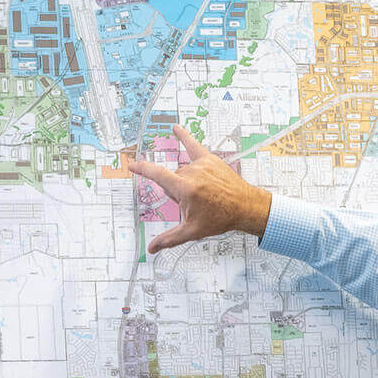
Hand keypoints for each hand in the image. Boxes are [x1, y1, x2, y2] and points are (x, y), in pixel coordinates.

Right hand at [125, 126, 272, 253]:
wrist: (245, 207)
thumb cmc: (221, 218)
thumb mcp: (192, 231)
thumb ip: (169, 239)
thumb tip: (152, 249)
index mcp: (185, 188)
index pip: (157, 175)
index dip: (142, 169)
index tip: (132, 165)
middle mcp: (193, 173)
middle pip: (172, 179)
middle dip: (177, 192)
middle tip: (195, 204)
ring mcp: (202, 164)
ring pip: (182, 171)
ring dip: (186, 182)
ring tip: (203, 194)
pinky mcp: (211, 159)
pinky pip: (194, 146)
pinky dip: (184, 137)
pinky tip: (176, 128)